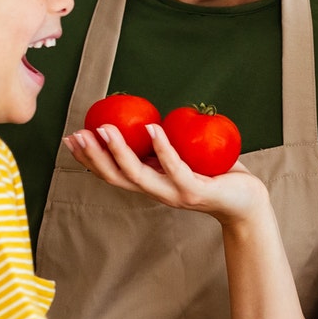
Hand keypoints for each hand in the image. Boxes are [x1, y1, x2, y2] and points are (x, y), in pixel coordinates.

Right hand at [65, 123, 268, 222]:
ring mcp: (174, 194)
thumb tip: (147, 117)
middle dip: (94, 156)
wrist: (246, 201)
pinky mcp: (194, 191)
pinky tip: (153, 128)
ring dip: (118, 151)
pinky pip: (175, 167)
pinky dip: (162, 147)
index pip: (112, 174)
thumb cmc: (215, 174)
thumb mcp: (182, 157)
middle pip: (116, 177)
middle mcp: (157, 192)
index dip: (89, 159)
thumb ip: (163, 145)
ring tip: (105, 129)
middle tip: (78, 134)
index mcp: (151, 183)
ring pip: (138, 175)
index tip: (71, 139)